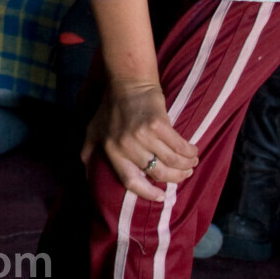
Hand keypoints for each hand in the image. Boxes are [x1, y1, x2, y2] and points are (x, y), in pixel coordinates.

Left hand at [82, 81, 198, 201]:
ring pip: (171, 161)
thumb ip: (88, 152)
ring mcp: (142, 135)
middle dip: (175, 177)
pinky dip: (189, 151)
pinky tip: (193, 151)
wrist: (128, 82)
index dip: (147, 193)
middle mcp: (126, 145)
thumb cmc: (111, 107)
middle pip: (157, 173)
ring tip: (191, 163)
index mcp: (111, 150)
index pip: (130, 181)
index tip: (161, 196)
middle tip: (184, 175)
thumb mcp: (93, 130)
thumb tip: (86, 176)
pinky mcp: (158, 124)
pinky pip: (178, 145)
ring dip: (185, 165)